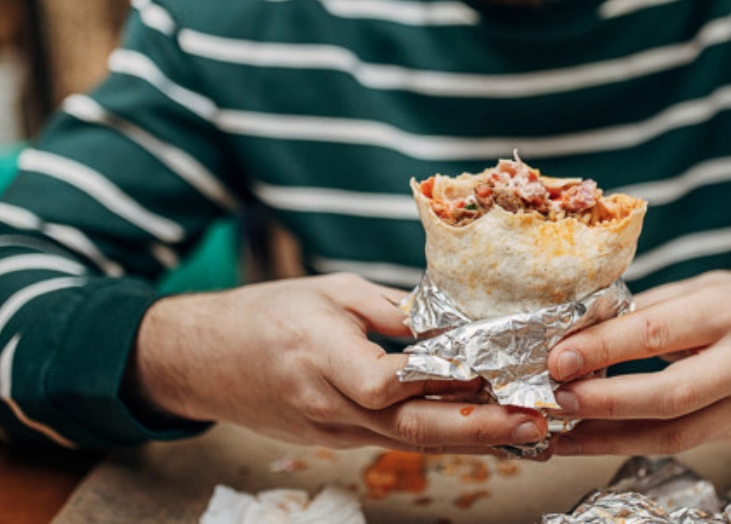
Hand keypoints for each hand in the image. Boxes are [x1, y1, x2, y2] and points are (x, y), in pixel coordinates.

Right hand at [125, 274, 547, 451]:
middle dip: (476, 427)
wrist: (200, 360)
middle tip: (530, 420)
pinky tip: (480, 428)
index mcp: (320, 356)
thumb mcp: (329, 291)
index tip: (480, 366)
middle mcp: (327, 405)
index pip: (381, 382)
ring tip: (525, 427)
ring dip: (469, 437)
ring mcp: (331, 431)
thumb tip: (453, 322)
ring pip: (409, 440)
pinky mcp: (336, 439)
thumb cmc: (264, 314)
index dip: (432, 378)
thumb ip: (391, 311)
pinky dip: (438, 435)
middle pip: (409, 427)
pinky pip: (394, 440)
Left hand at [545, 270, 730, 455]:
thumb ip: (642, 311)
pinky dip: (630, 444)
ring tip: (566, 431)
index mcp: (730, 310)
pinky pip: (679, 443)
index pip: (657, 332)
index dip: (604, 349)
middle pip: (669, 394)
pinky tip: (594, 439)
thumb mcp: (696, 288)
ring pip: (674, 433)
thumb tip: (577, 337)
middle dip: (606, 401)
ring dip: (611, 436)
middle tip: (560, 398)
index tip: (560, 358)